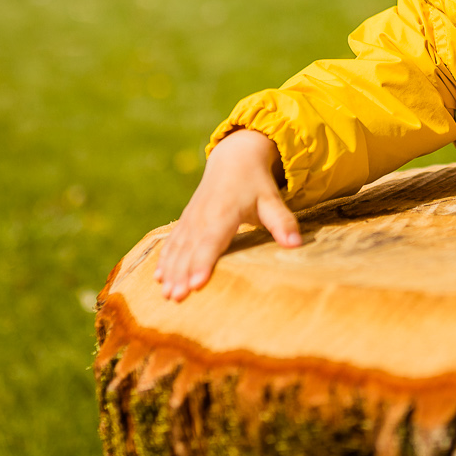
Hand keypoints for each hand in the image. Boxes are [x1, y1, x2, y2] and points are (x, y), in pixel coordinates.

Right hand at [154, 129, 300, 302]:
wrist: (234, 157)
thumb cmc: (256, 183)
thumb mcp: (272, 199)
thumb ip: (282, 222)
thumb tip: (297, 244)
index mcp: (224, 213)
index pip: (212, 241)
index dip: (203, 262)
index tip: (197, 284)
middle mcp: (203, 217)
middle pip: (191, 250)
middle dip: (182, 274)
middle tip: (177, 298)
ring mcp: (191, 218)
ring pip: (178, 248)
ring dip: (171, 271)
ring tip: (167, 295)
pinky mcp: (186, 220)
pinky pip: (172, 242)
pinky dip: (164, 259)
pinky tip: (158, 278)